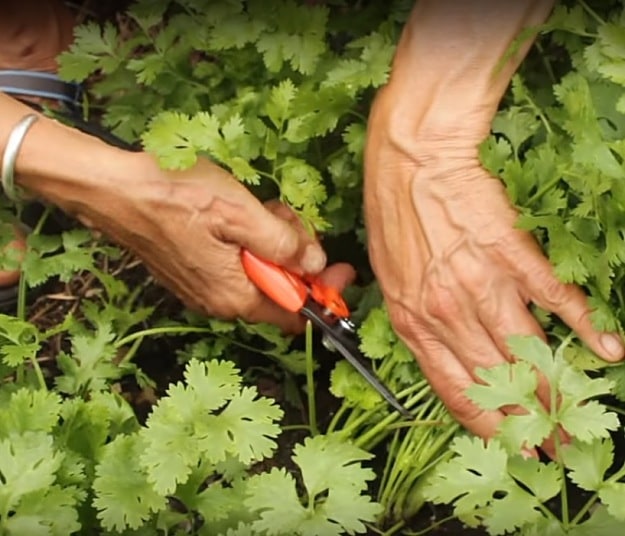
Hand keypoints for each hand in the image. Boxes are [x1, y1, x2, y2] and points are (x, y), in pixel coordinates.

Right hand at [73, 155, 354, 332]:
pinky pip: (237, 264)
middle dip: (296, 256)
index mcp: (236, 295)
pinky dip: (249, 241)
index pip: (297, 314)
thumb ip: (284, 244)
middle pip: (280, 290)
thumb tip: (314, 264)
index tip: (342, 269)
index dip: (325, 293)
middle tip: (289, 219)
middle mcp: (221, 301)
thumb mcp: (241, 213)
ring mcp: (205, 287)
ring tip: (260, 209)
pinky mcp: (194, 269)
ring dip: (272, 243)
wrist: (114, 188)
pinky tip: (239, 214)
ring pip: (260, 272)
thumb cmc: (175, 196)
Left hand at [363, 89, 624, 439]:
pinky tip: (607, 348)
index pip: (454, 388)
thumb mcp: (391, 277)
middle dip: (528, 420)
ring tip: (577, 414)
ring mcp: (481, 284)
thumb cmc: (395, 216)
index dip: (487, 423)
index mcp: (413, 321)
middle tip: (555, 445)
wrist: (412, 161)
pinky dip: (582, 324)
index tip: (511, 444)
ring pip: (524, 350)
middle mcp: (446, 312)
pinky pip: (551, 298)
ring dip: (554, 387)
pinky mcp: (511, 254)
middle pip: (496, 379)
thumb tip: (452, 348)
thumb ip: (419, 317)